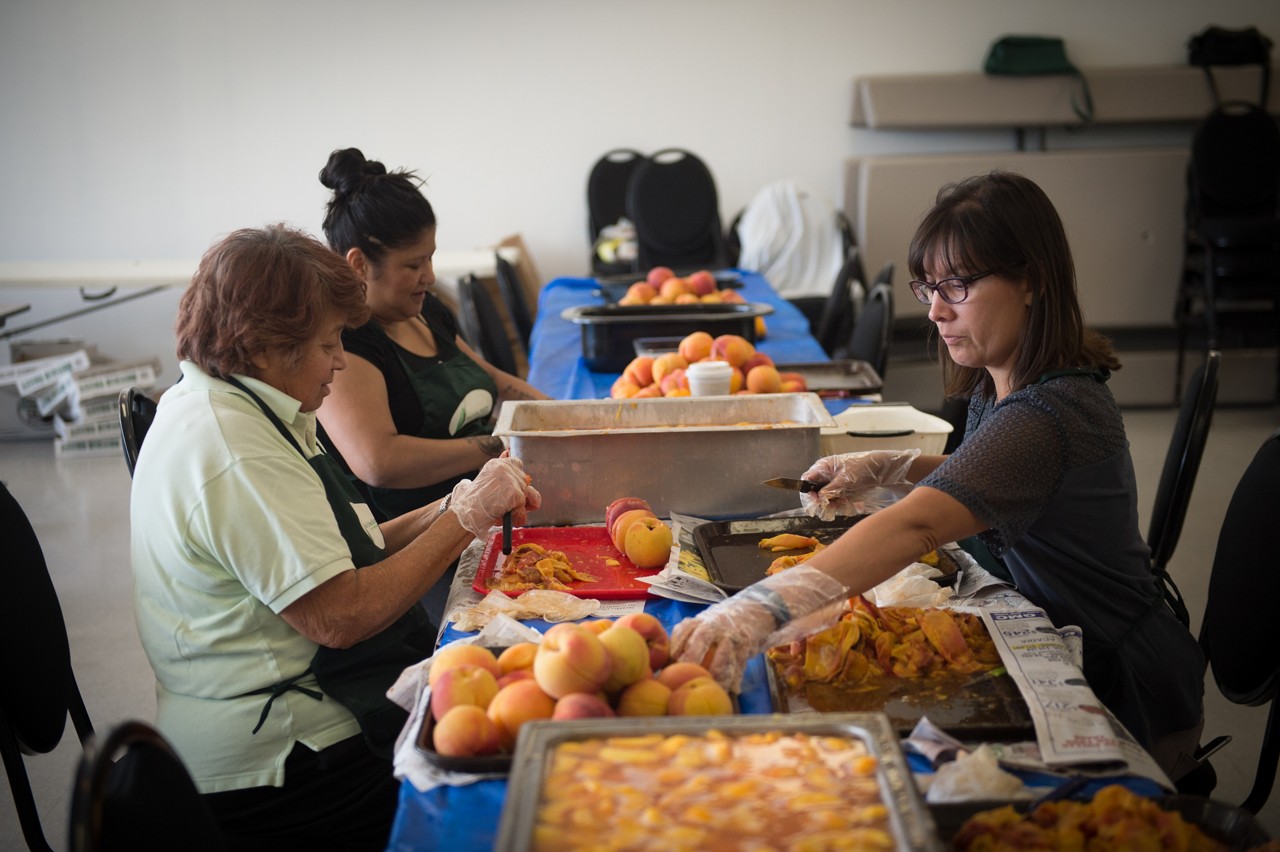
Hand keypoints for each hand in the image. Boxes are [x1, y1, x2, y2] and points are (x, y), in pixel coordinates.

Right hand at [448, 455, 541, 538]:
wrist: (467, 514)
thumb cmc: (473, 501)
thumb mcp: (485, 478)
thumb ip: (499, 465)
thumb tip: (507, 451)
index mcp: (497, 464)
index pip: (517, 464)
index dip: (515, 478)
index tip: (507, 489)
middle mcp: (505, 468)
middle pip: (525, 481)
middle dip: (519, 494)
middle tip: (503, 504)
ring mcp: (511, 480)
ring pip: (529, 494)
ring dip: (520, 506)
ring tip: (505, 511)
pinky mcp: (516, 494)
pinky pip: (525, 507)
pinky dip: (517, 516)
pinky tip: (505, 515)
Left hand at [670, 564, 848, 692]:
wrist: (760, 606)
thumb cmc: (730, 619)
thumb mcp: (709, 620)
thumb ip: (692, 633)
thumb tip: (671, 657)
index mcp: (702, 619)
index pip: (683, 630)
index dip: (675, 647)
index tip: (668, 664)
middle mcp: (715, 623)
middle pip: (699, 640)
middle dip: (690, 660)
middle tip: (684, 677)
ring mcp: (732, 633)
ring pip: (721, 655)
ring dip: (715, 674)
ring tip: (711, 688)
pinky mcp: (747, 642)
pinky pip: (740, 663)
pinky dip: (735, 677)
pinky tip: (733, 689)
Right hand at [800, 448, 920, 519]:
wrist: (884, 470)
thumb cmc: (864, 467)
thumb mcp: (846, 478)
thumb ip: (831, 488)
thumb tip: (819, 497)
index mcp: (824, 466)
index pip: (807, 479)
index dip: (808, 492)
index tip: (816, 502)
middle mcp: (827, 475)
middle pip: (815, 492)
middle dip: (822, 502)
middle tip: (831, 507)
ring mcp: (835, 484)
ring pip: (826, 500)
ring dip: (833, 505)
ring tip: (845, 504)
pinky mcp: (843, 492)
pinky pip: (836, 502)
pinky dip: (842, 505)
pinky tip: (850, 504)